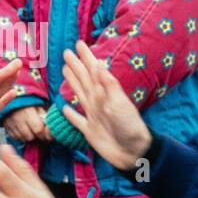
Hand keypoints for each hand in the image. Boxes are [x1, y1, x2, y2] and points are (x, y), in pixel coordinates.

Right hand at [2, 105, 50, 142]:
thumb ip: (44, 117)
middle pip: (30, 137)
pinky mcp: (5, 126)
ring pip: (22, 139)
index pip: (38, 130)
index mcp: (28, 112)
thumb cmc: (29, 102)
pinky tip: (22, 130)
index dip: (43, 133)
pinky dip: (20, 136)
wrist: (12, 98)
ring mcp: (10, 123)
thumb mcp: (38, 106)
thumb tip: (49, 129)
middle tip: (37, 132)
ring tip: (30, 130)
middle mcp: (18, 119)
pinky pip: (14, 137)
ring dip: (27, 137)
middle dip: (35, 136)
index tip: (44, 133)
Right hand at [59, 40, 151, 170]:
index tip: (78, 44)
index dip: (86, 57)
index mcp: (105, 94)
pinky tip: (64, 108)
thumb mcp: (120, 105)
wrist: (134, 154)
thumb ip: (109, 86)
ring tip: (65, 71)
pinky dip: (70, 115)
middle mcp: (98, 102)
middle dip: (76, 66)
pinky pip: (77, 120)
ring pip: (79, 95)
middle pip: (84, 80)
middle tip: (67, 53)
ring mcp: (93, 116)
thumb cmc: (130, 128)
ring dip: (72, 83)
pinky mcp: (89, 131)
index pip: (93, 71)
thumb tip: (99, 65)